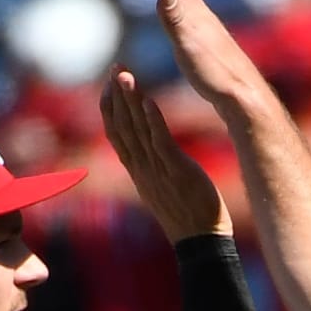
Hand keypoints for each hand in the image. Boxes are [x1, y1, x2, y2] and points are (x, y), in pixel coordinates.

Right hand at [100, 66, 231, 242]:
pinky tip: (148, 101)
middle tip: (114, 69)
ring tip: (124, 75)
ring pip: (137, 132)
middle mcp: (143, 170)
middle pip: (122, 129)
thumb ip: (155, 167)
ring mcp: (158, 172)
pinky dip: (153, 122)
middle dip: (116, 98)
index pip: (117, 136)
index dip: (110, 110)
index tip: (108, 86)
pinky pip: (160, 144)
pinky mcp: (177, 173)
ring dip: (129, 102)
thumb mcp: (164, 189)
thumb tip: (151, 151)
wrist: (201, 242)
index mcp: (139, 173)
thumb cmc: (188, 216)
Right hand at [141, 0, 268, 118]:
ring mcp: (206, 31)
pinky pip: (190, 19)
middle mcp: (201, 17)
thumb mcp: (188, 46)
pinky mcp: (210, 47)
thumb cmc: (214, 75)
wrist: (243, 97)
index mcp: (192, 14)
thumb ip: (174, 18)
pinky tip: (182, 15)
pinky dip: (180, 9)